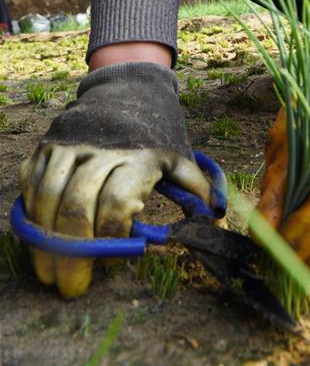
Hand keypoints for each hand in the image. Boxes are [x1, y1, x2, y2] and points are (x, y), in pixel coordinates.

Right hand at [19, 62, 209, 297]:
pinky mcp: (48, 144)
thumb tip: (216, 221)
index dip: (112, 239)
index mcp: (139, 156)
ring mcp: (70, 145)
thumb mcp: (179, 155)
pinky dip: (31, 213)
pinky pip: (31, 183)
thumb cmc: (157, 130)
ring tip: (49, 272)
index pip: (117, 205)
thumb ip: (196, 190)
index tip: (111, 263)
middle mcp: (101, 150)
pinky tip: (40, 238)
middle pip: (77, 208)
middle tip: (71, 286)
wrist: (128, 85)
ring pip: (47, 198)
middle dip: (73, 254)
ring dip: (45, 241)